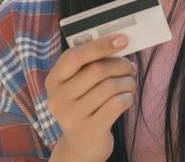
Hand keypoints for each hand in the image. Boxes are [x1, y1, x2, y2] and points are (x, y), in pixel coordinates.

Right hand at [45, 34, 136, 161]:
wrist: (82, 144)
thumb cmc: (86, 104)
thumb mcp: (79, 84)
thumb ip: (91, 63)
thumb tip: (117, 41)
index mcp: (53, 80)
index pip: (74, 56)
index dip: (100, 45)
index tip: (122, 39)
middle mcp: (58, 99)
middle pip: (96, 70)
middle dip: (120, 64)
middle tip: (130, 66)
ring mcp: (71, 117)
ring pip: (110, 86)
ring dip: (127, 81)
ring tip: (130, 83)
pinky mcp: (89, 130)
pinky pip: (117, 103)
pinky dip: (128, 96)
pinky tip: (127, 97)